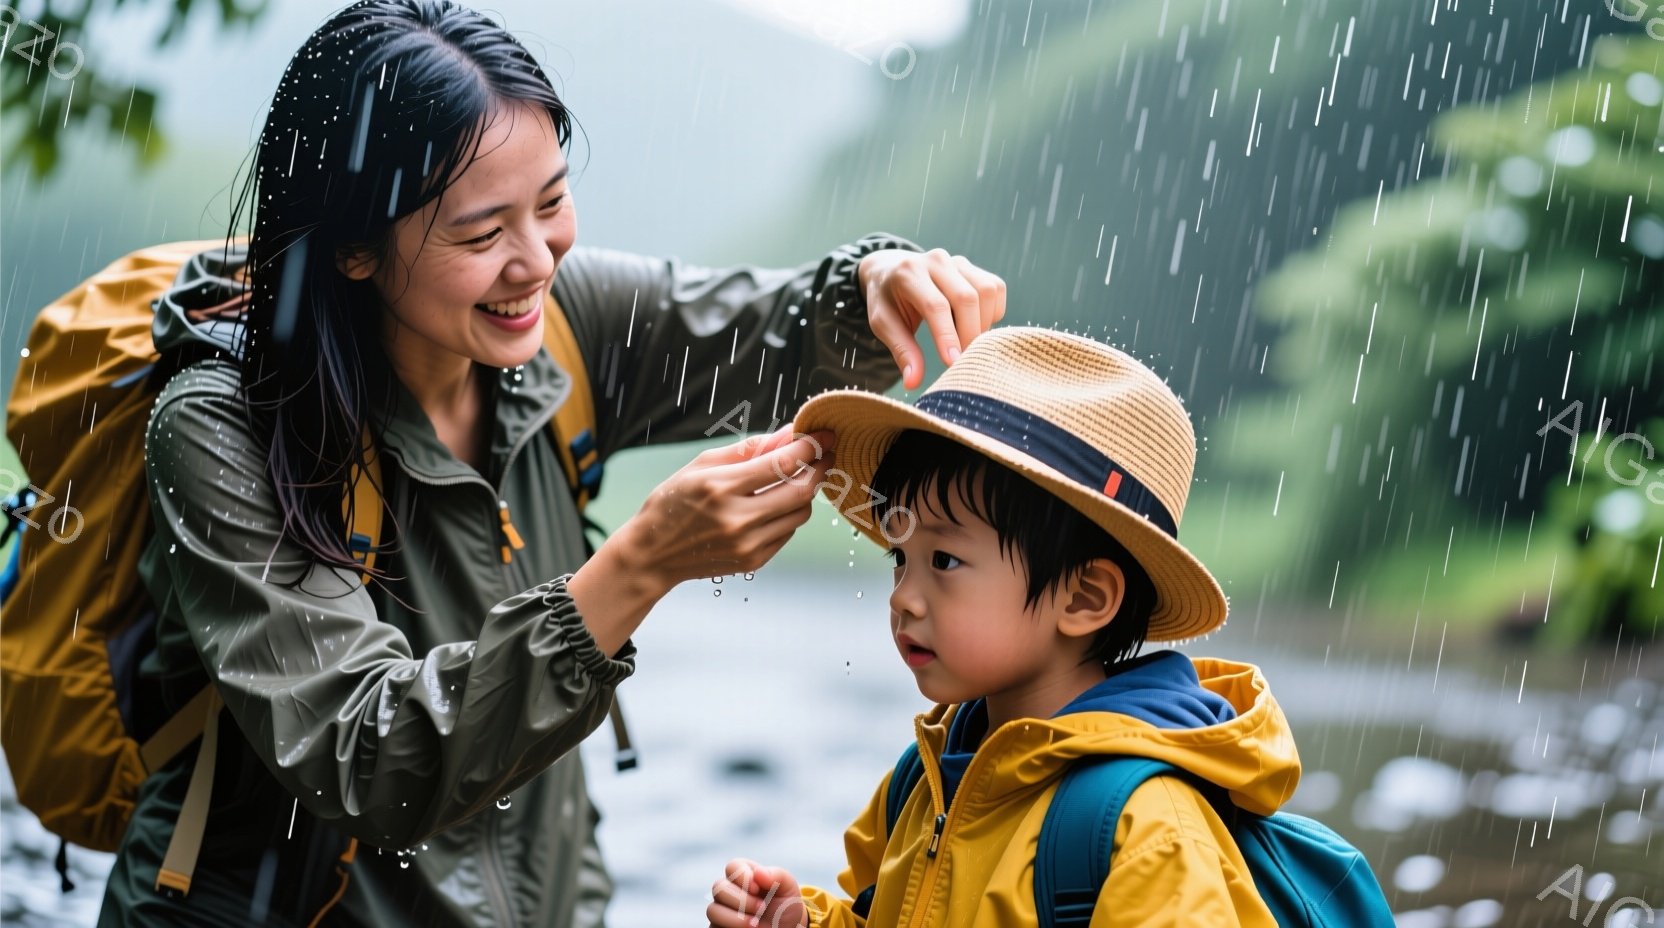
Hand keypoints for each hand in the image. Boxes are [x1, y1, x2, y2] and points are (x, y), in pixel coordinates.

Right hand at [624, 425, 833, 589]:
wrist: (652, 553)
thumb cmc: (673, 501)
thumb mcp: (703, 464)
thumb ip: (750, 449)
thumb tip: (789, 433)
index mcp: (721, 487)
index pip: (782, 463)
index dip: (810, 447)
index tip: (825, 436)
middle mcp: (737, 518)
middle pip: (801, 490)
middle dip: (819, 469)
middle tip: (824, 455)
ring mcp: (747, 544)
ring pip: (800, 513)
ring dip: (804, 492)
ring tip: (794, 479)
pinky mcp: (753, 561)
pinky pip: (788, 532)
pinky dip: (787, 514)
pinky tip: (772, 505)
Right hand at [708, 858, 810, 927]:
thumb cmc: (784, 908)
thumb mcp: (788, 889)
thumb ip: (777, 875)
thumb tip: (757, 872)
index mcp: (744, 875)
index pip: (732, 866)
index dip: (743, 876)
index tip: (757, 889)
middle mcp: (729, 891)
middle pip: (719, 887)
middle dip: (742, 900)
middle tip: (761, 908)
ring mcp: (722, 911)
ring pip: (712, 910)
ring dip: (736, 918)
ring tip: (755, 925)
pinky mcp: (718, 927)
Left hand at [859, 247, 1006, 389]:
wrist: (892, 270)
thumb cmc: (888, 301)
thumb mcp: (884, 325)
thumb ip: (901, 351)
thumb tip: (913, 382)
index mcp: (908, 273)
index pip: (935, 306)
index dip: (947, 336)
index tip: (954, 363)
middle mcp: (936, 261)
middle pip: (966, 298)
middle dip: (969, 334)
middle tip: (963, 361)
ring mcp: (958, 261)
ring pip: (986, 291)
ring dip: (983, 323)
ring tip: (967, 342)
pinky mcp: (973, 267)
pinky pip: (995, 289)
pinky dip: (992, 312)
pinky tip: (974, 324)